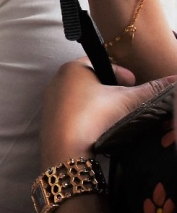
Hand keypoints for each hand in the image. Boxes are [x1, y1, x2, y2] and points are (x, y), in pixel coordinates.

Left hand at [39, 60, 173, 167]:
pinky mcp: (48, 118)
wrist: (66, 149)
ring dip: (99, 102)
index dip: (122, 72)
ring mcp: (50, 100)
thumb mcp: (128, 100)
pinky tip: (98, 127)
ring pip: (82, 96)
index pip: (104, 62)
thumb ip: (152, 89)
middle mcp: (57, 79)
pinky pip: (72, 111)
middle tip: (126, 102)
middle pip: (92, 79)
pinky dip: (86, 115)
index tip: (133, 85)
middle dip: (112, 88)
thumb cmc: (96, 116)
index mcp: (73, 67)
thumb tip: (175, 79)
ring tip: (114, 116)